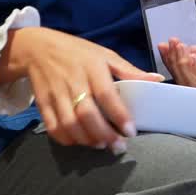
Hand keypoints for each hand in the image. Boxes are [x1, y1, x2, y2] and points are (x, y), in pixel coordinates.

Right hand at [0, 27, 162, 151]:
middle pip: (87, 114)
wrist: (38, 48)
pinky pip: (52, 127)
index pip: (106, 94)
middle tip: (118, 146)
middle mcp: (72, 81)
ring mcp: (55, 93)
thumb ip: (130, 71)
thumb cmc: (78, 52)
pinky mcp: (42, 103)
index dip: (119, 115)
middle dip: (104, 134)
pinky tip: (80, 141)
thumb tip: (157, 80)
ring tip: (102, 145)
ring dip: (86, 139)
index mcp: (92, 67)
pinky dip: (66, 139)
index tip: (131, 131)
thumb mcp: (105, 55)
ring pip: (69, 124)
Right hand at [160, 39, 195, 108]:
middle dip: (174, 60)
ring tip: (178, 48)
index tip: (164, 45)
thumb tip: (191, 49)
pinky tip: (192, 57)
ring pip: (193, 82)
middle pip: (185, 79)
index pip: (187, 73)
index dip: (174, 59)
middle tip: (167, 44)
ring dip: (183, 63)